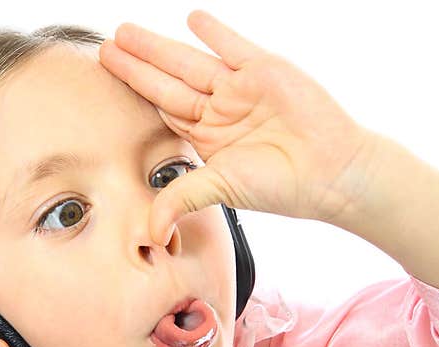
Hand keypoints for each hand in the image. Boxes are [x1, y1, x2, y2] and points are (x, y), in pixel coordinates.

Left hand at [98, 9, 383, 242]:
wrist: (331, 171)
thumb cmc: (280, 186)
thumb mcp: (221, 189)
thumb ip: (181, 199)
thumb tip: (150, 232)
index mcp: (208, 138)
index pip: (164, 110)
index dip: (136, 94)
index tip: (110, 82)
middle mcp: (220, 111)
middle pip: (168, 82)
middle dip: (137, 65)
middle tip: (107, 47)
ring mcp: (241, 89)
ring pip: (191, 62)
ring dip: (159, 47)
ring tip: (127, 33)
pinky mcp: (265, 70)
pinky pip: (232, 46)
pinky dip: (214, 32)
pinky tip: (192, 18)